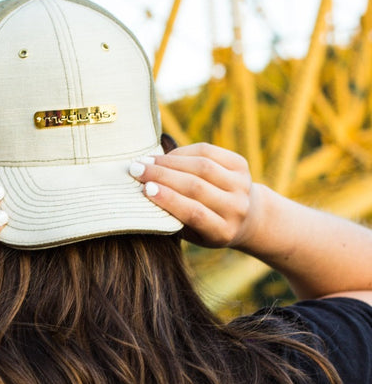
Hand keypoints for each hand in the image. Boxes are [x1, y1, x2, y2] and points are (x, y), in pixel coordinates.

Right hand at [128, 143, 258, 248]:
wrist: (246, 216)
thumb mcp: (192, 232)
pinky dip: (184, 152)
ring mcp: (241, 185)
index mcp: (222, 232)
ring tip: (147, 160)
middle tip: (136, 169)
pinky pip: (208, 151)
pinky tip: (166, 156)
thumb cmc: (205, 226)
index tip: (145, 189)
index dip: (170, 199)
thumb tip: (145, 192)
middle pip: (196, 187)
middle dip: (163, 175)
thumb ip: (174, 217)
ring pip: (202, 166)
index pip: (195, 213)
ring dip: (170, 161)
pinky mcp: (241, 165)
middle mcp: (236, 208)